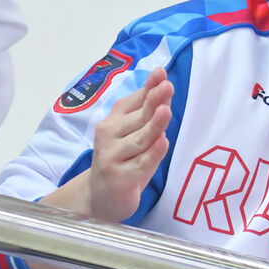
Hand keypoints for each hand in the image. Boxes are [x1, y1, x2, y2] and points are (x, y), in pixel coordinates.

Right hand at [83, 67, 173, 222]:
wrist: (101, 196)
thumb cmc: (124, 160)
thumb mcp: (133, 134)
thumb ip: (147, 111)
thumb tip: (162, 82)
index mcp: (113, 121)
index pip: (133, 101)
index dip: (148, 87)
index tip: (162, 72)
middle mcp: (109, 136)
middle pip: (138, 118)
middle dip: (153, 103)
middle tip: (167, 87)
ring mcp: (113, 157)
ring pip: (140, 139)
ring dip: (153, 125)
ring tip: (166, 111)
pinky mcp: (121, 178)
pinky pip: (141, 163)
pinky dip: (153, 153)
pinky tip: (163, 143)